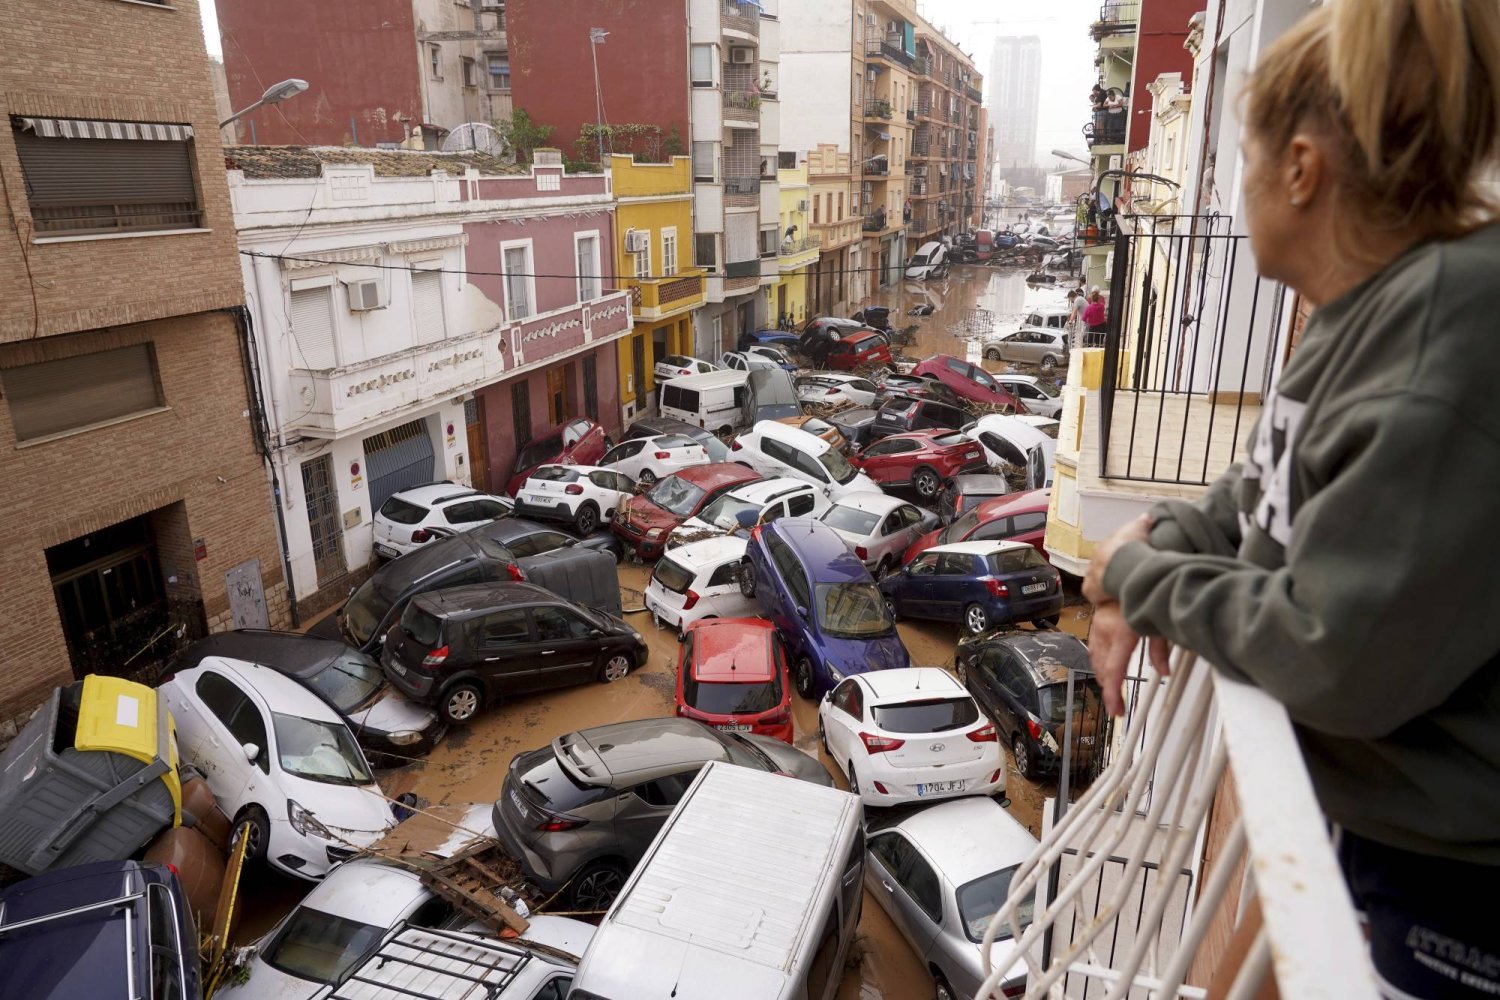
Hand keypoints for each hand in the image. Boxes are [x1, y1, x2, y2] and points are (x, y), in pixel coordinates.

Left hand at [1082, 513, 1152, 604]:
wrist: (1123, 562)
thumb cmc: (1131, 545)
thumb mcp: (1139, 529)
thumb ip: (1143, 522)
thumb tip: (1147, 517)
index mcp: (1104, 546)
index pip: (1109, 552)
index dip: (1118, 556)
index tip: (1127, 560)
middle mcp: (1094, 559)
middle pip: (1102, 566)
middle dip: (1110, 569)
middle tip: (1124, 575)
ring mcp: (1090, 574)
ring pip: (1097, 579)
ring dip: (1105, 582)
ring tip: (1119, 587)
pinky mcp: (1089, 590)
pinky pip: (1094, 594)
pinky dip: (1101, 597)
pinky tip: (1110, 599)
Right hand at [1089, 601, 1171, 716]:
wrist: (1124, 571)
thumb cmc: (1143, 592)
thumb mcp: (1158, 623)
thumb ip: (1160, 650)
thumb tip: (1164, 671)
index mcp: (1120, 633)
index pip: (1113, 671)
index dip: (1113, 694)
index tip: (1116, 710)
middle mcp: (1105, 631)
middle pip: (1102, 669)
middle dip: (1109, 689)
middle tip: (1117, 705)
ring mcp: (1098, 626)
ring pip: (1095, 660)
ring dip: (1103, 676)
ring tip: (1111, 690)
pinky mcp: (1096, 623)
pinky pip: (1094, 648)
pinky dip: (1099, 662)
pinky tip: (1105, 667)